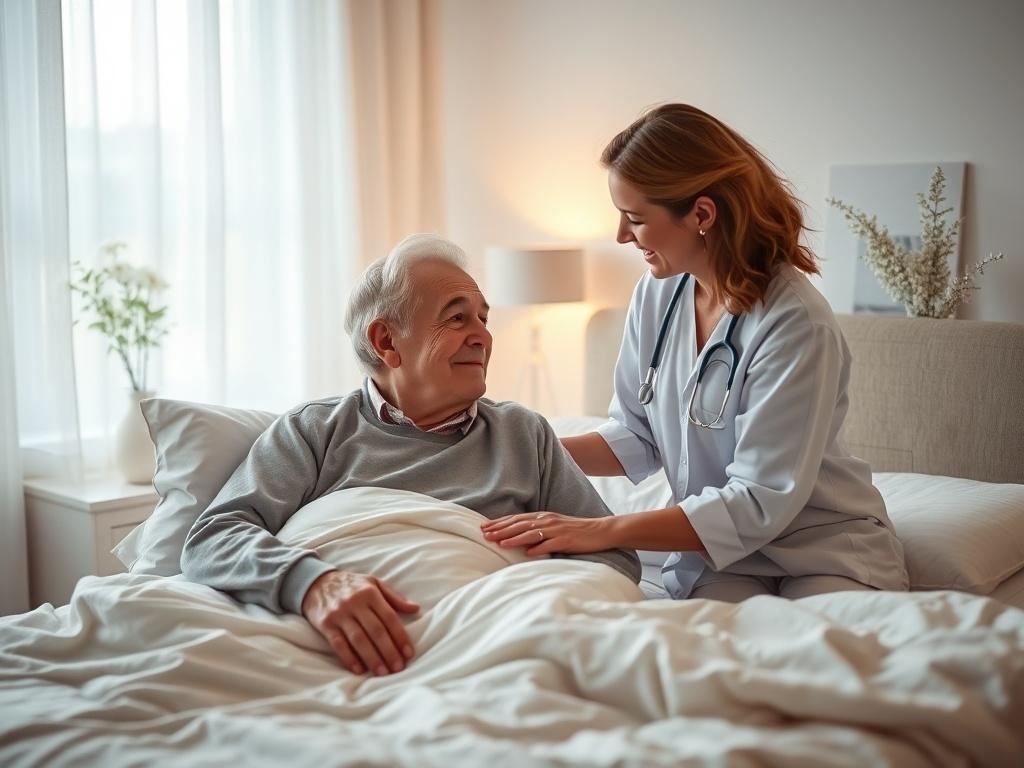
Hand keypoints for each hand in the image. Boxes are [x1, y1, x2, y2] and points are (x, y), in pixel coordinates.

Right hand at [301, 570, 419, 676]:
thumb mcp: (373, 583)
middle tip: (398, 668)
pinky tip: (359, 669)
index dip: (400, 636)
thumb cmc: (351, 585)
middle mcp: (355, 603)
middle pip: (376, 630)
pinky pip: (338, 644)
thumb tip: (416, 608)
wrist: (316, 582)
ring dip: (372, 658)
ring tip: (383, 673)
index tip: (409, 653)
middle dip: (389, 651)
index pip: (389, 617)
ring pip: (359, 639)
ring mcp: (339, 614)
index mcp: (370, 592)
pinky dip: (349, 658)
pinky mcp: (325, 624)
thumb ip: (394, 597)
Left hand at [480, 512, 613, 555]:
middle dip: (501, 529)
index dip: (499, 522)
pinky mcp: (567, 540)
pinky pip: (550, 544)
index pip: (516, 519)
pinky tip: (527, 553)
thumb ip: (538, 529)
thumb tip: (519, 537)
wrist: (601, 530)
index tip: (484, 527)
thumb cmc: (576, 531)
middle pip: (520, 525)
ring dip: (514, 538)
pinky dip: (537, 548)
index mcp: (543, 517)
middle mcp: (547, 521)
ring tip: (500, 543)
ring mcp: (557, 530)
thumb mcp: (554, 526)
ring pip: (531, 533)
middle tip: (484, 534)